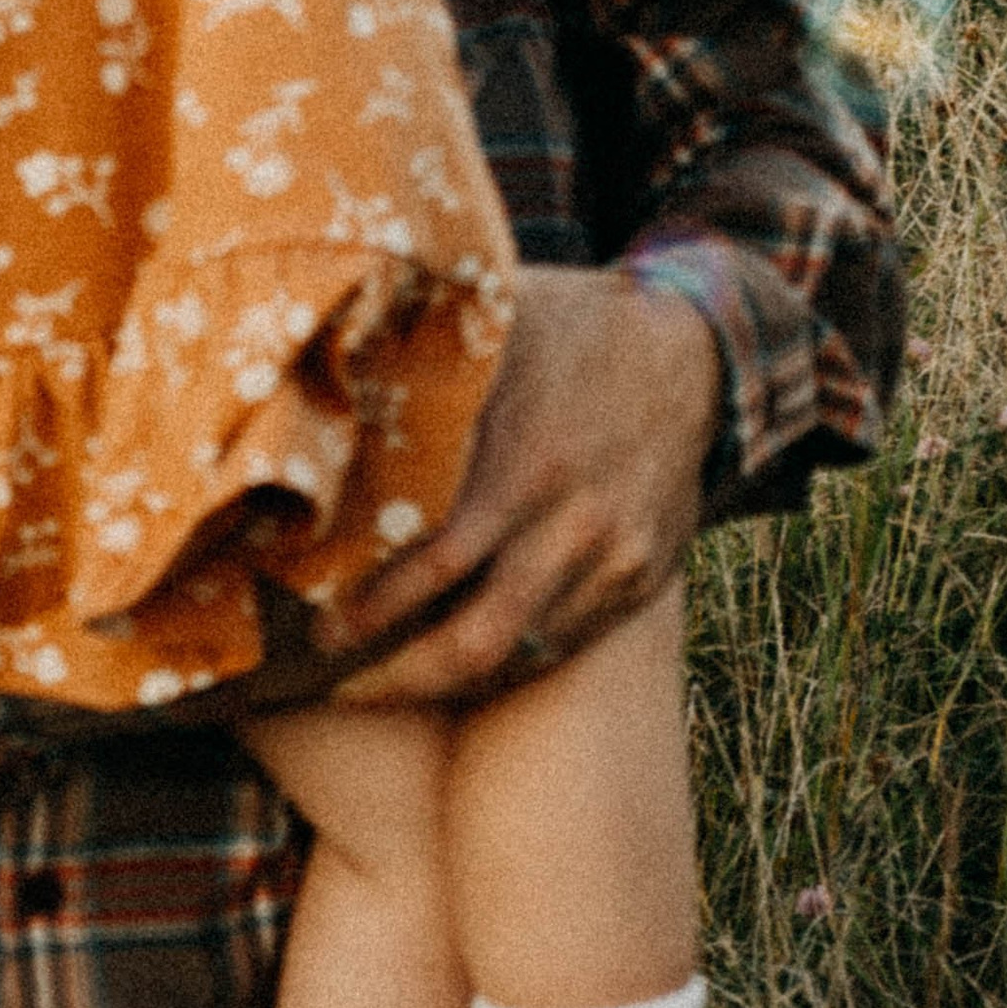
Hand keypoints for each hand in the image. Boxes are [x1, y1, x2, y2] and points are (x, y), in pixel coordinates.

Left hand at [313, 266, 722, 706]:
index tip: (312, 629)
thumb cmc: (570, 327)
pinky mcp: (641, 576)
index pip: (430, 566)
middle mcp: (572, 519)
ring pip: (518, 655)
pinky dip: (506, 659)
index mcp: (525, 458)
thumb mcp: (498, 324)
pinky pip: (563, 642)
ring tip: (383, 681)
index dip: (366, 612)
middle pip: (471, 639)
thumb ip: (423, 361)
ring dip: (445, 681)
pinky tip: (457, 658)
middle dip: (392, 678)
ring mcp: (612, 555)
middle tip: (333, 683)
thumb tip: (319, 371)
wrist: (694, 348)